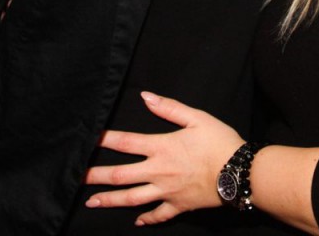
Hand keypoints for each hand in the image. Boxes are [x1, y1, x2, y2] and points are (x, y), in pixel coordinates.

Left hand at [83, 91, 243, 224]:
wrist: (240, 172)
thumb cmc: (220, 142)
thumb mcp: (197, 118)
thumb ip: (169, 108)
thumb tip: (146, 97)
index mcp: (161, 147)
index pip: (126, 142)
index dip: (105, 139)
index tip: (88, 138)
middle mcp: (158, 171)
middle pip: (121, 175)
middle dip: (97, 176)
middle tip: (77, 178)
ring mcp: (167, 191)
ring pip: (132, 198)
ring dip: (111, 200)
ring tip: (93, 202)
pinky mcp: (178, 205)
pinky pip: (158, 214)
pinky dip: (146, 218)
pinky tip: (136, 221)